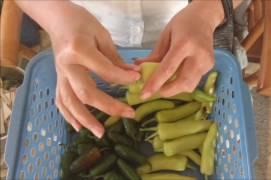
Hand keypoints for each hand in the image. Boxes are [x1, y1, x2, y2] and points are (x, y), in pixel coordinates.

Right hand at [50, 4, 139, 137]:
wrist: (58, 20)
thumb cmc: (82, 23)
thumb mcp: (102, 35)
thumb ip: (115, 58)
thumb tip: (132, 76)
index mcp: (79, 50)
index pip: (105, 70)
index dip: (123, 78)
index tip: (137, 80)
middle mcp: (67, 66)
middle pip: (87, 93)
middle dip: (109, 107)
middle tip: (129, 114)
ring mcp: (60, 75)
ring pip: (71, 102)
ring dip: (85, 120)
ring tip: (101, 133)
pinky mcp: (58, 79)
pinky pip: (61, 101)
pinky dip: (69, 116)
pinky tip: (78, 127)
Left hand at [135, 0, 223, 98]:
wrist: (204, 18)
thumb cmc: (182, 24)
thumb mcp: (165, 36)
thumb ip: (154, 55)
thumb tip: (140, 70)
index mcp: (184, 44)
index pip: (168, 69)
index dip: (155, 84)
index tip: (145, 95)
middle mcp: (198, 55)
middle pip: (182, 82)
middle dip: (167, 91)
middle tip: (156, 91)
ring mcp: (206, 62)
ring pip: (190, 85)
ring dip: (175, 89)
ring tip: (165, 84)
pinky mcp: (210, 67)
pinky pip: (194, 81)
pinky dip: (182, 83)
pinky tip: (176, 76)